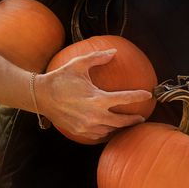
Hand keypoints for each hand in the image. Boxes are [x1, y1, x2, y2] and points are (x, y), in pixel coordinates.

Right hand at [36, 49, 151, 140]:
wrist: (41, 96)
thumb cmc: (60, 79)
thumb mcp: (78, 65)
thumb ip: (97, 58)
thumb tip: (113, 52)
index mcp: (97, 98)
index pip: (124, 98)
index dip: (138, 96)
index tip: (147, 95)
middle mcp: (94, 115)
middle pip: (121, 121)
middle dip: (133, 120)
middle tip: (141, 118)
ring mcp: (87, 126)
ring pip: (110, 130)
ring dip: (119, 127)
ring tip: (126, 123)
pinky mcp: (79, 131)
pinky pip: (98, 135)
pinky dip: (106, 131)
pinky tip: (108, 128)